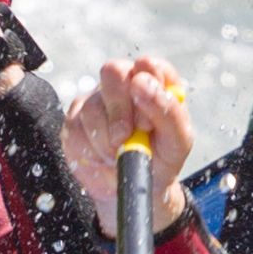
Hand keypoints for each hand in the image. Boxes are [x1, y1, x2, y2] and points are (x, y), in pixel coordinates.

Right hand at [60, 56, 196, 214]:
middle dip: (120, 108)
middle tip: (127, 135)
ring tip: (120, 153)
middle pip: (113, 71)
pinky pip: (76, 128)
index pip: (150, 65)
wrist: (135, 188)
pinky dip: (92, 149)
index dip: (148, 84)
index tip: (147, 115)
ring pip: (93, 107)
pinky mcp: (75, 120)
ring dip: (107, 139)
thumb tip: (141, 83)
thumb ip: (167, 110)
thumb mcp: (177, 141)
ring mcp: (97, 101)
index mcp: (155, 83)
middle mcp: (125, 85)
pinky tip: (103, 157)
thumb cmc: (161, 159)